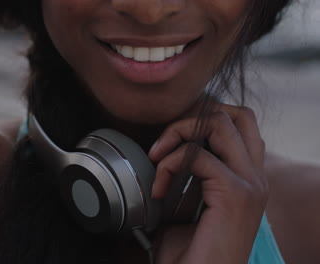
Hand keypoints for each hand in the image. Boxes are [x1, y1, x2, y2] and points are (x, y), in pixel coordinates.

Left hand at [147, 104, 267, 263]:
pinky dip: (168, 165)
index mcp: (249, 177)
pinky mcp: (234, 193)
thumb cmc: (192, 250)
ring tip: (157, 159)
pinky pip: (196, 155)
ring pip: (218, 123)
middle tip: (164, 144)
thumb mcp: (192, 203)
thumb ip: (193, 173)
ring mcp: (249, 183)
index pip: (241, 122)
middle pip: (234, 114)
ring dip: (177, 133)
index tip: (173, 139)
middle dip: (191, 119)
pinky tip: (158, 189)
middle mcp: (256, 176)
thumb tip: (169, 146)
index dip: (204, 118)